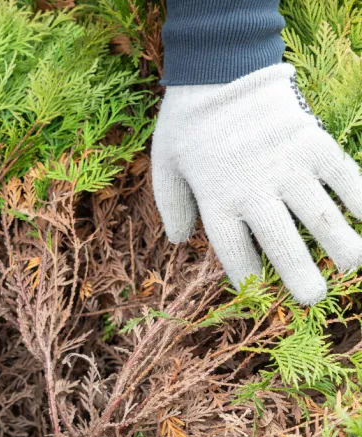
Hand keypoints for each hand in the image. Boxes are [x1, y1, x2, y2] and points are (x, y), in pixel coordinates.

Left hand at [152, 63, 361, 304]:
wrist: (218, 69)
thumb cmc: (187, 122)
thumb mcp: (164, 164)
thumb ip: (171, 204)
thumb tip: (179, 242)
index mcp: (215, 199)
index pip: (235, 251)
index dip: (248, 276)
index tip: (257, 289)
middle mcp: (253, 189)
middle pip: (282, 244)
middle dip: (301, 277)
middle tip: (312, 298)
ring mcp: (286, 166)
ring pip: (320, 217)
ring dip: (341, 245)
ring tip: (352, 266)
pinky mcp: (313, 141)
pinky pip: (344, 177)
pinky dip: (361, 198)